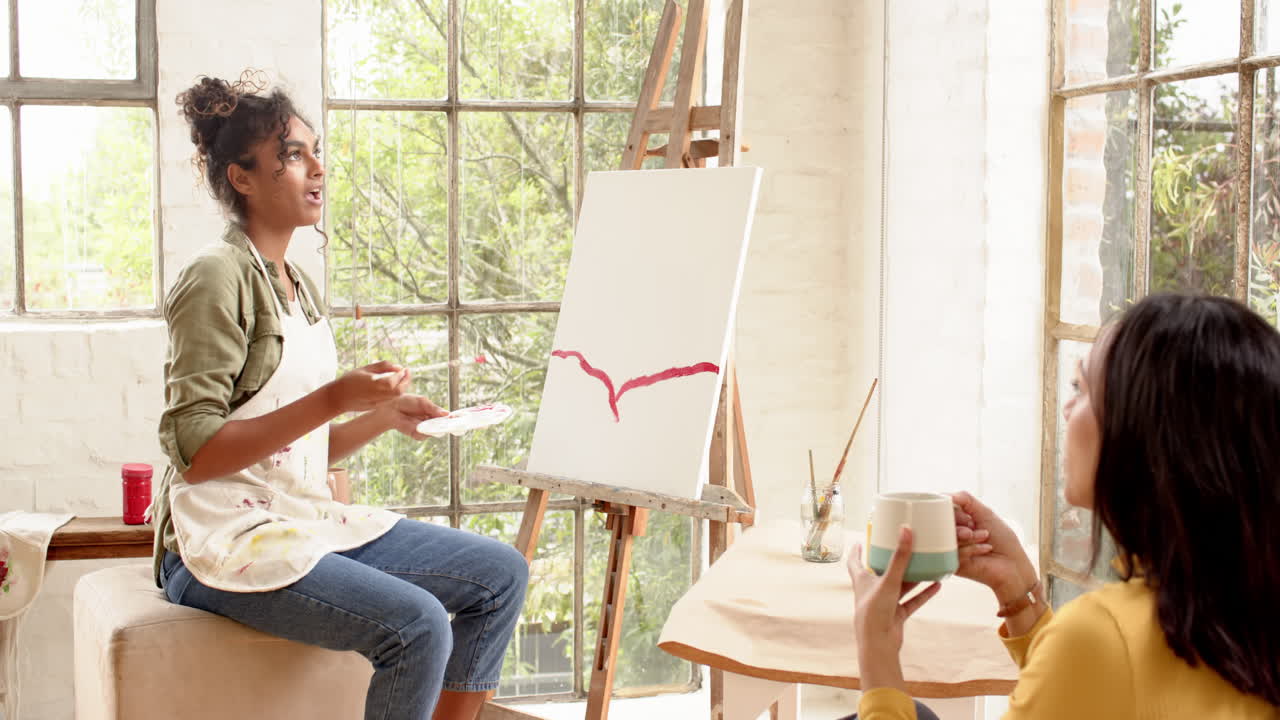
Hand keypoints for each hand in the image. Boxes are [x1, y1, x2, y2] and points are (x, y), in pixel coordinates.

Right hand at [327, 361, 409, 413]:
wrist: (339, 398)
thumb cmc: (350, 380)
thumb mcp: (365, 369)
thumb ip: (382, 366)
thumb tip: (398, 367)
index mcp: (371, 384)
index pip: (392, 382)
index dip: (401, 376)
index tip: (403, 368)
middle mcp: (376, 395)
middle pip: (398, 392)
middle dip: (406, 381)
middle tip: (407, 372)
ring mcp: (377, 403)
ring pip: (397, 396)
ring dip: (403, 386)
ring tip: (402, 376)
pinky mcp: (377, 406)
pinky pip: (392, 399)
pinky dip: (397, 391)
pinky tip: (395, 383)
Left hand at [378, 394, 447, 439]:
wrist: (392, 407)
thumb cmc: (407, 402)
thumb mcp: (423, 402)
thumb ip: (434, 409)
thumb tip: (447, 414)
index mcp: (434, 413)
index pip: (446, 418)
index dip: (453, 419)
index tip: (458, 419)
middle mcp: (431, 422)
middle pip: (443, 427)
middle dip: (448, 426)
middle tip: (451, 423)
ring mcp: (425, 429)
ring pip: (435, 432)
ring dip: (436, 429)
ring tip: (436, 422)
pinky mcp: (417, 435)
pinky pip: (425, 435)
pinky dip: (426, 432)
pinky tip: (423, 425)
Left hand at [848, 526, 941, 690]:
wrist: (878, 645)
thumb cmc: (874, 611)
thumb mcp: (888, 580)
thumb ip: (899, 557)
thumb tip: (906, 530)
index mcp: (862, 580)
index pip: (855, 561)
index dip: (856, 551)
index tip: (860, 540)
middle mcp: (872, 591)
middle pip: (881, 572)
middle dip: (891, 560)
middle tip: (902, 546)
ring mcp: (885, 604)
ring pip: (900, 586)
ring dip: (912, 576)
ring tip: (926, 562)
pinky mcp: (897, 616)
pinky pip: (912, 601)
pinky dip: (924, 593)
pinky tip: (937, 584)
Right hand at [950, 491, 1036, 604]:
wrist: (1013, 566)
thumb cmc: (1003, 540)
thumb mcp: (985, 513)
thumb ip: (965, 500)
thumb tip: (944, 495)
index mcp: (957, 522)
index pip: (942, 511)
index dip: (953, 511)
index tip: (969, 516)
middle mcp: (951, 535)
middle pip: (940, 524)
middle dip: (959, 524)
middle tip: (972, 527)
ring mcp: (951, 550)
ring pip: (946, 538)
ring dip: (969, 536)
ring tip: (984, 537)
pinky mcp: (952, 565)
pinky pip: (953, 552)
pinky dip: (972, 548)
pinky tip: (985, 549)